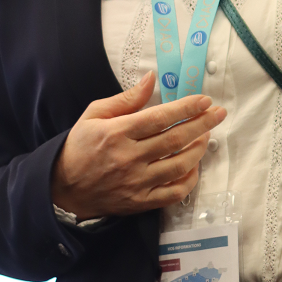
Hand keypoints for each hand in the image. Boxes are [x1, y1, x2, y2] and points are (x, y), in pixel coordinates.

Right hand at [51, 71, 226, 219]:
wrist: (62, 189)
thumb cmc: (80, 146)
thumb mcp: (94, 114)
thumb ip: (126, 98)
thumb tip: (151, 78)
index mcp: (117, 133)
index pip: (159, 118)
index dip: (185, 108)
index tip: (204, 100)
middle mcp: (129, 158)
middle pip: (174, 140)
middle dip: (202, 125)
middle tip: (218, 114)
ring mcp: (136, 183)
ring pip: (178, 166)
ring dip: (198, 150)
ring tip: (206, 136)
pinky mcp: (140, 202)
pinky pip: (173, 193)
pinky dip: (189, 180)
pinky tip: (194, 166)